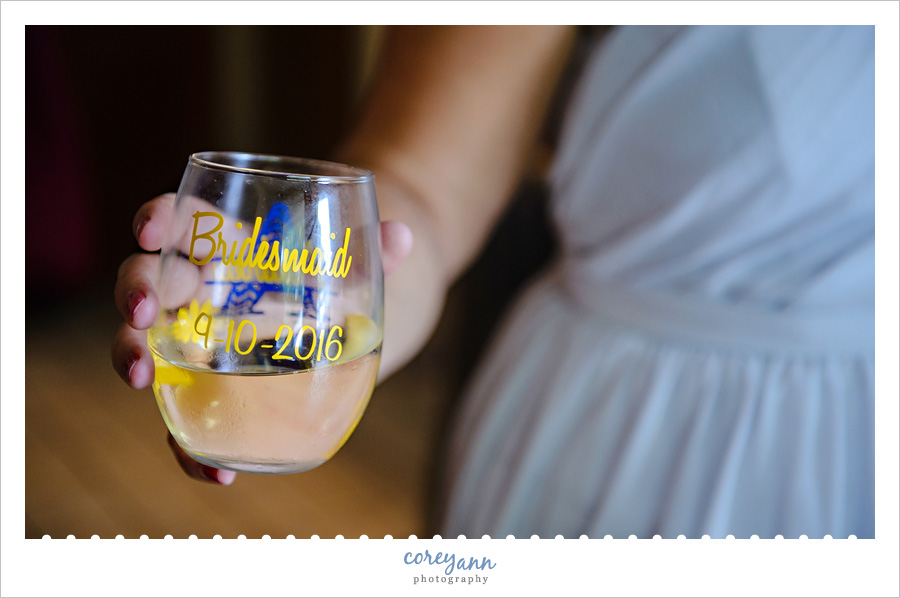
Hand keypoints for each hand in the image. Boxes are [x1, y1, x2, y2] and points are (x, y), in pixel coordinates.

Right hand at [111, 193, 412, 484]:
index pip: (184, 220)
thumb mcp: (361, 263)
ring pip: (145, 342)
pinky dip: (190, 449)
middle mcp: (201, 288)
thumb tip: (404, 236)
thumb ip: (378, 247)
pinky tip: (219, 472)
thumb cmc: (341, 279)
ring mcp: (197, 341)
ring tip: (142, 380)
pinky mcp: (209, 393)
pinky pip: (187, 421)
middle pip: (149, 278)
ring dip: (130, 356)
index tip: (153, 231)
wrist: (351, 327)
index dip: (160, 218)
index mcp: (230, 243)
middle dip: (135, 290)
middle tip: (143, 314)